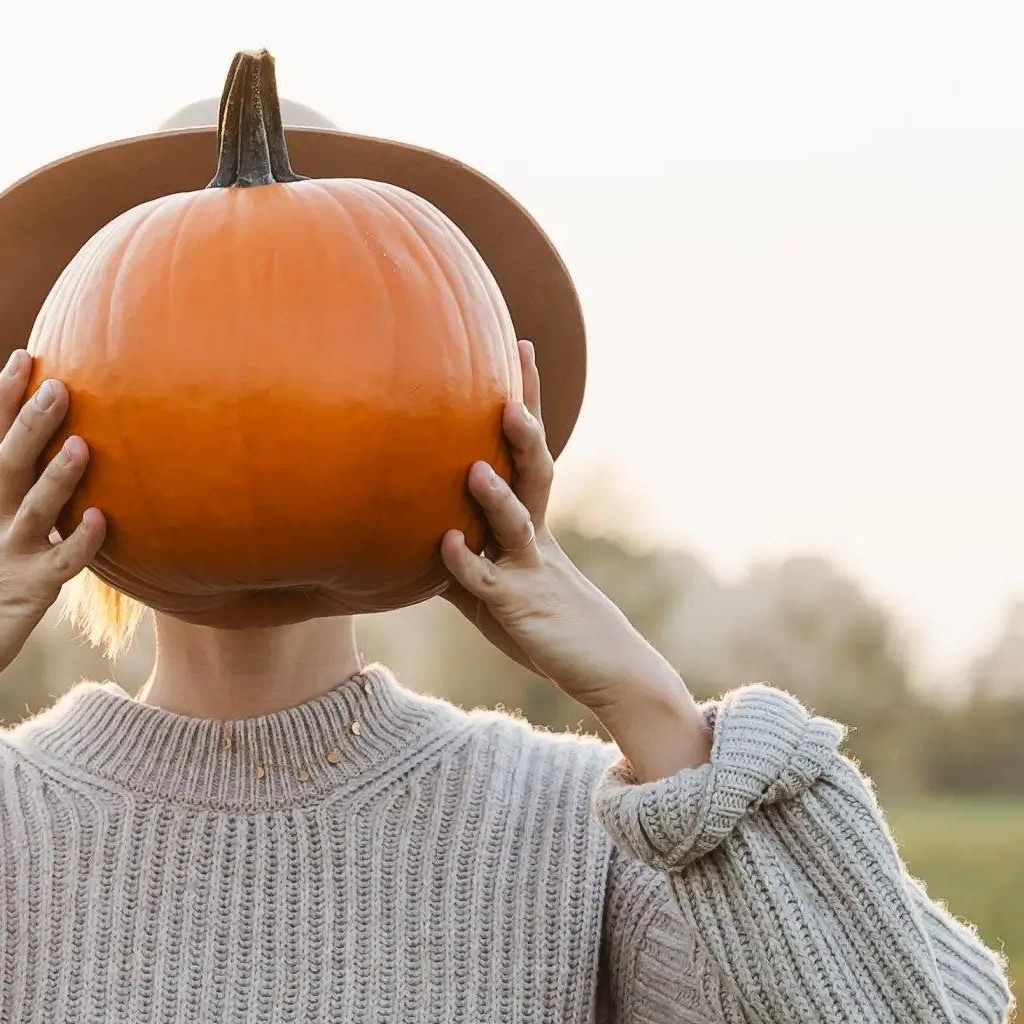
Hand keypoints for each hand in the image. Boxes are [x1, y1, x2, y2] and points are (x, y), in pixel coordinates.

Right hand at [0, 351, 108, 783]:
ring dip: (60, 476)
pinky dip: (79, 543)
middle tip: (56, 379)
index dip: (8, 399)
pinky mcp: (24, 596)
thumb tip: (62, 509)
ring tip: (84, 443)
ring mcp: (10, 560)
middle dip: (33, 420)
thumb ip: (24, 530)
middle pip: (12, 462)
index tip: (24, 354)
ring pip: (35, 509)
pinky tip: (102, 523)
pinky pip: (56, 566)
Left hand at [437, 342, 711, 780]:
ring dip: (495, 494)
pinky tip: (441, 543)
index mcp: (535, 526)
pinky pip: (485, 581)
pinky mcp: (519, 608)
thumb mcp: (498, 592)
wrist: (607, 673)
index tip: (518, 349)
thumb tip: (416, 544)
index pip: (530, 453)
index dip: (525, 402)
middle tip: (509, 377)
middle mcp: (537, 538)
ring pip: (515, 523)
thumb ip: (461, 564)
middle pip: (534, 470)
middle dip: (523, 424)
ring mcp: (531, 570)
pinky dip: (462, 562)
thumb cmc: (549, 631)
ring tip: (474, 464)